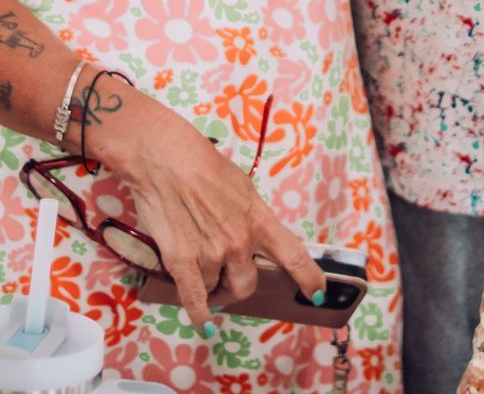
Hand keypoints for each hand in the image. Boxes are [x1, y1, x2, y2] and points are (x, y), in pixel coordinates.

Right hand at [123, 103, 325, 335]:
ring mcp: (211, 254)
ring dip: (209, 282)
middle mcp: (239, 242)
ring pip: (215, 288)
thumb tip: (253, 237)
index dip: (308, 278)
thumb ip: (251, 217)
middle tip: (225, 278)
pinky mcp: (182, 262)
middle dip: (236, 286)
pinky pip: (195, 300)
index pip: (293, 255)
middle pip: (247, 285)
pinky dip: (200, 314)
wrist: (166, 159)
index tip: (317, 293)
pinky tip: (204, 323)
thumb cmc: (203, 165)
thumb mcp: (241, 187)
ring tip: (196, 260)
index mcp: (259, 220)